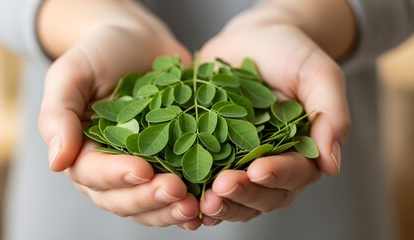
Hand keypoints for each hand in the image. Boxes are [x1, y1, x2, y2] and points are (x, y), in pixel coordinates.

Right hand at [37, 0, 200, 229]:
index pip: (93, 174)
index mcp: (81, 150)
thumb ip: (58, 114)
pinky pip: (177, 189)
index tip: (142, 170)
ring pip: (150, 203)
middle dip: (149, 199)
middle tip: (177, 191)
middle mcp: (110, 167)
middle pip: (123, 199)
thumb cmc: (102, 53)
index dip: (117, 177)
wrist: (140, 42)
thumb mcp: (72, 73)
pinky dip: (189, 200)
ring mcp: (143, 167)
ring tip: (195, 206)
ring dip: (170, 209)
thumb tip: (56, 162)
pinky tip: (208, 204)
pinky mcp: (172, 161)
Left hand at [199, 1, 350, 224]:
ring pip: (237, 197)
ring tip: (203, 199)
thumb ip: (331, 115)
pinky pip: (207, 181)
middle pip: (264, 194)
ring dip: (222, 202)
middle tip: (221, 189)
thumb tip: (332, 166)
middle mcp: (272, 161)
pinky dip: (197, 194)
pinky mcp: (212, 153)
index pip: (295, 173)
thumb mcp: (317, 73)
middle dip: (244, 194)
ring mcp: (240, 161)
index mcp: (301, 149)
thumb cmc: (289, 52)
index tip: (258, 170)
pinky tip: (184, 196)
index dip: (278, 175)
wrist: (251, 38)